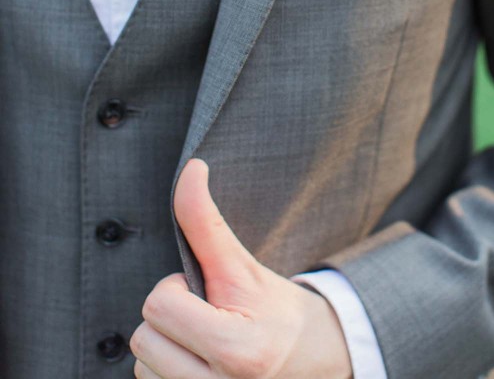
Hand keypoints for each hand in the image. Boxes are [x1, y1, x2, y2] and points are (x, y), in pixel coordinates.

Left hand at [130, 157, 352, 378]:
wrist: (316, 360)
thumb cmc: (277, 310)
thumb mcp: (243, 265)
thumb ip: (206, 222)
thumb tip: (191, 170)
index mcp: (236, 349)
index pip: (158, 309)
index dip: (175, 289)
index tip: (205, 291)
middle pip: (143, 341)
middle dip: (169, 317)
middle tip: (207, 314)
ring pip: (143, 368)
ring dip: (166, 347)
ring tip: (204, 340)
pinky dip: (167, 370)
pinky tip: (197, 361)